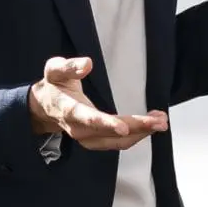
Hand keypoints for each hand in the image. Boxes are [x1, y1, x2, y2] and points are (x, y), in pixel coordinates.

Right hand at [28, 57, 167, 150]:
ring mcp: (88, 138)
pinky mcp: (97, 141)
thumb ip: (69, 66)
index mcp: (70, 111)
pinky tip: (152, 125)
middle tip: (160, 121)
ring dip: (141, 133)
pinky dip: (137, 135)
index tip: (124, 128)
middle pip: (110, 134)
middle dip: (137, 128)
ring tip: (161, 121)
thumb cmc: (54, 86)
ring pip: (118, 142)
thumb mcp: (55, 70)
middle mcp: (79, 129)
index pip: (89, 119)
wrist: (46, 108)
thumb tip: (87, 63)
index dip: (107, 124)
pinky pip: (119, 143)